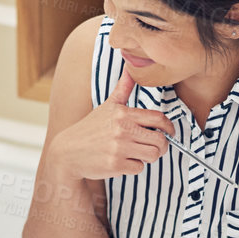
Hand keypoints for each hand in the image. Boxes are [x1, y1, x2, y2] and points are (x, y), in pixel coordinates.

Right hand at [50, 71, 175, 179]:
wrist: (68, 152)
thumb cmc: (90, 129)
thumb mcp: (107, 106)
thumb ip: (122, 89)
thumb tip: (130, 69)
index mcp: (123, 113)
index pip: (158, 119)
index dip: (169, 127)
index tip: (169, 133)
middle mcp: (122, 129)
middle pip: (160, 140)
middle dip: (161, 146)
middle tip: (154, 147)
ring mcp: (119, 148)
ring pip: (153, 155)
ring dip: (148, 157)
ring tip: (138, 153)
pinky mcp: (115, 164)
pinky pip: (139, 168)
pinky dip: (134, 167)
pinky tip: (124, 161)